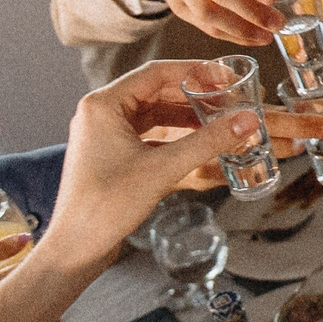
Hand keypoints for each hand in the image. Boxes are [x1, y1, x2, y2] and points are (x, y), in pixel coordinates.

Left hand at [52, 60, 322, 264]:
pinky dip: (177, 137)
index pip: (156, 73)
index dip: (195, 72)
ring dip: (188, 117)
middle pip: (158, 92)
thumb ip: (207, 142)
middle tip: (230, 100)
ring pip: (156, 115)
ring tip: (222, 120)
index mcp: (103, 105)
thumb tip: (246, 120)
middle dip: (195, 97)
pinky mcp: (115, 157)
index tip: (226, 76)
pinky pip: (151, 136)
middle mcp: (102, 114)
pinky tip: (202, 143)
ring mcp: (107, 136)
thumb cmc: (104, 206)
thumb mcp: (162, 169)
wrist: (76, 249)